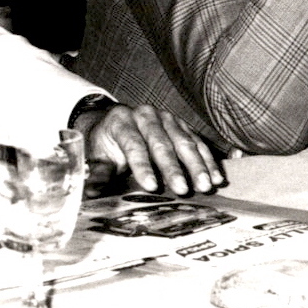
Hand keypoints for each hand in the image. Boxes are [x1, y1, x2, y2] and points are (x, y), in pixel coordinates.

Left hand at [83, 104, 222, 195]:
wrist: (117, 121)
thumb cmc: (107, 143)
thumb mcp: (98, 155)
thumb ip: (98, 172)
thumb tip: (90, 191)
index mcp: (121, 121)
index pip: (133, 144)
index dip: (142, 166)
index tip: (151, 186)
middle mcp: (146, 115)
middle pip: (161, 142)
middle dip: (173, 167)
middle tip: (183, 189)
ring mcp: (167, 118)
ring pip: (185, 141)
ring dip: (197, 165)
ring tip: (206, 186)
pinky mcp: (182, 125)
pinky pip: (198, 142)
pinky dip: (208, 160)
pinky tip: (216, 178)